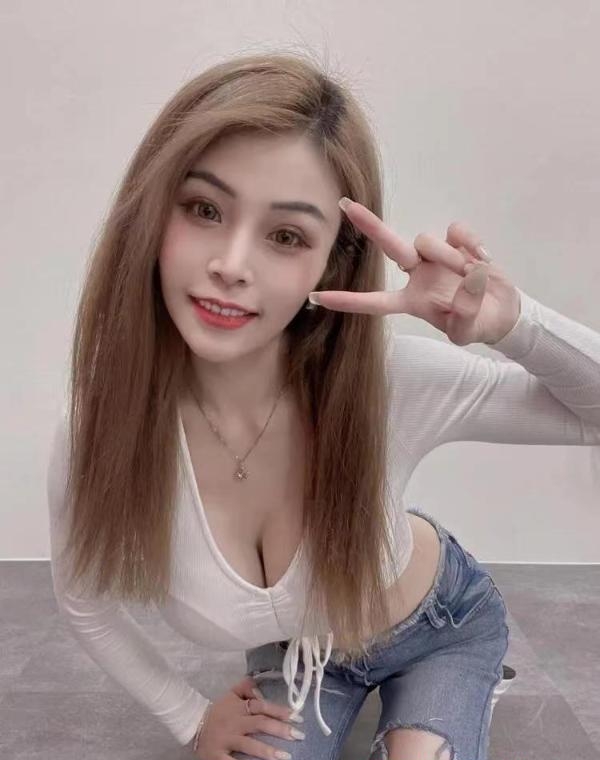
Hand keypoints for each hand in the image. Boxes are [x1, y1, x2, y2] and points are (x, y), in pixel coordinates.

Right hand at [193, 675, 302, 758]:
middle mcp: (235, 722)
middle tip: (299, 735)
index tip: (297, 717)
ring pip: (249, 744)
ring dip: (268, 751)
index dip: (279, 710)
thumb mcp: (230, 694)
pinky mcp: (218, 756)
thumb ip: (246, 687)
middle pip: (260, 724)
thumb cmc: (218, 711)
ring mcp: (227, 740)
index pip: (262, 706)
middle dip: (280, 730)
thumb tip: (261, 689)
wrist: (193, 725)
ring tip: (286, 756)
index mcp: (239, 708)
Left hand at [310, 198, 520, 346]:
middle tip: (345, 206)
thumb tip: (469, 275)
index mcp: (411, 301)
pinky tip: (480, 257)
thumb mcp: (466, 331)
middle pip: (389, 247)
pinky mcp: (456, 242)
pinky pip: (454, 231)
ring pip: (427, 241)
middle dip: (369, 225)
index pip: (373, 302)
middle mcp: (417, 275)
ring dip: (448, 256)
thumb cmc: (478, 324)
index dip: (346, 300)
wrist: (503, 310)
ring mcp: (435, 256)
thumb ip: (465, 312)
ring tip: (470, 272)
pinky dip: (469, 241)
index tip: (317, 297)